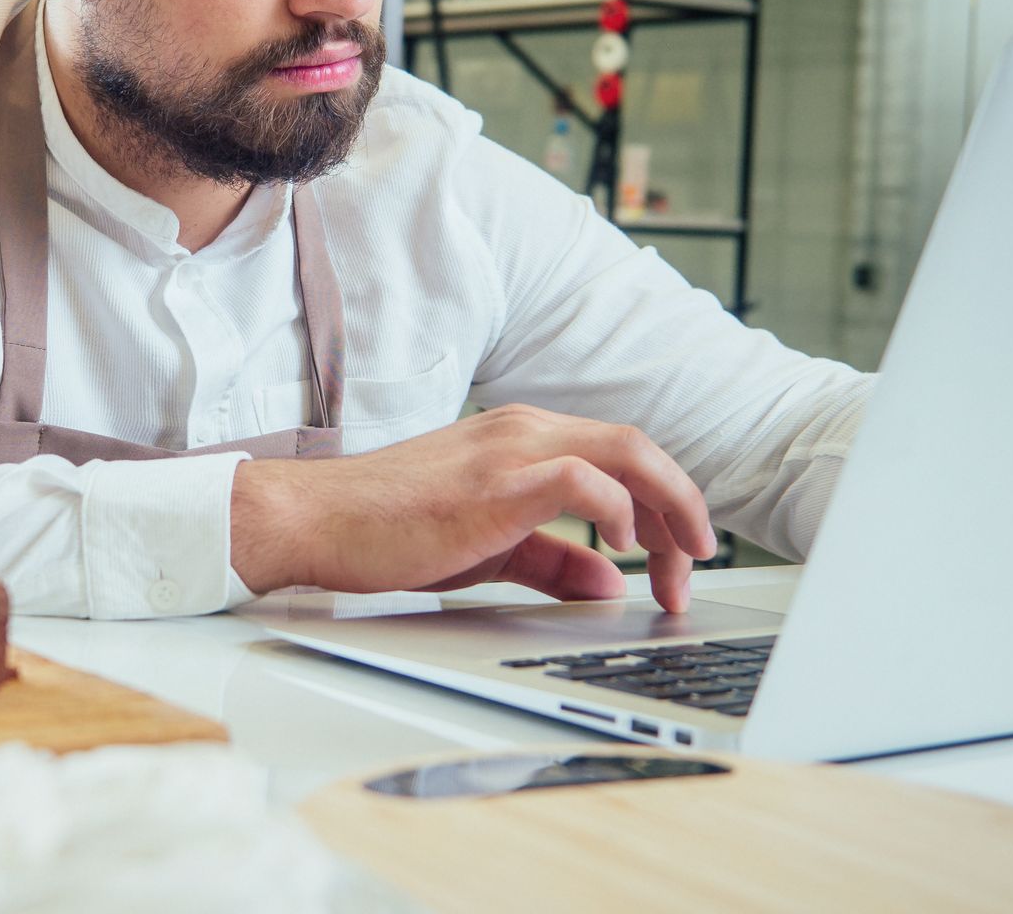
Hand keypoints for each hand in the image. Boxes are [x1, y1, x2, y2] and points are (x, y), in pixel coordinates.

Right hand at [230, 404, 716, 612]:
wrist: (317, 520)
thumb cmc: (388, 530)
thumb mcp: (489, 549)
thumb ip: (551, 561)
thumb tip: (609, 583)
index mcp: (523, 437)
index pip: (622, 455)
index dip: (668, 507)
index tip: (679, 563)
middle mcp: (524, 430)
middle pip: (640, 449)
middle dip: (685, 511)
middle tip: (694, 570)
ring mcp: (509, 450)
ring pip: (625, 454)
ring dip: (669, 511)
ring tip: (676, 565)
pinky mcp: (493, 481)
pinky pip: (579, 480)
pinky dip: (615, 511)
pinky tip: (619, 550)